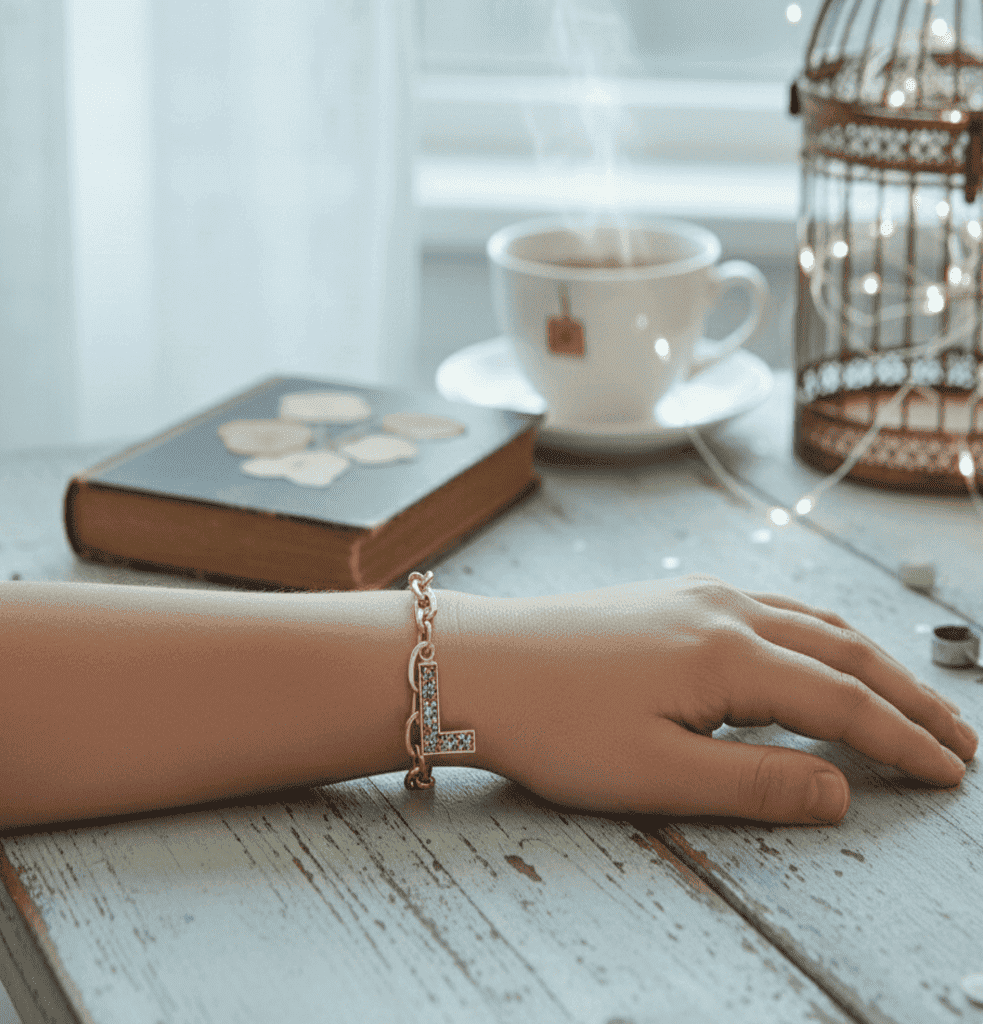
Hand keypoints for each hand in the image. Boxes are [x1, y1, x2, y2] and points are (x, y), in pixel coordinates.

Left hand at [456, 575, 977, 823]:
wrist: (476, 662)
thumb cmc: (555, 722)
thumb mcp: (658, 773)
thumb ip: (757, 781)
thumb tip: (842, 792)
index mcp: (730, 655)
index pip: (844, 703)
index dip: (905, 740)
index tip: (954, 770)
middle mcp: (725, 610)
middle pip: (843, 651)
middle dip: (907, 695)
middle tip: (959, 736)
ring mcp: (696, 594)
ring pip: (810, 621)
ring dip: (867, 660)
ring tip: (906, 696)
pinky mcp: (671, 596)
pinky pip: (769, 607)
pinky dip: (816, 633)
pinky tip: (815, 649)